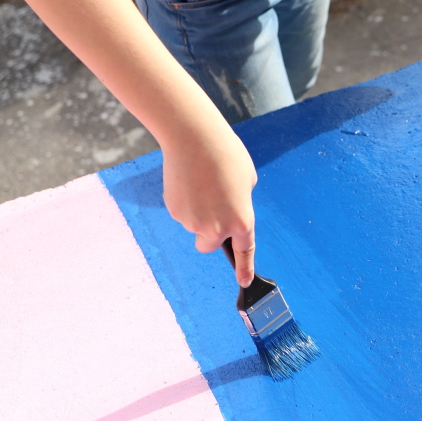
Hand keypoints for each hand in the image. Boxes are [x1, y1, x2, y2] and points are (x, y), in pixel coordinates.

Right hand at [160, 105, 257, 286]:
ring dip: (199, 211)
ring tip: (202, 182)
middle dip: (211, 235)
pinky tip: (189, 180)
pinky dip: (186, 201)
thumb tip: (226, 210)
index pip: (245, 251)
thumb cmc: (226, 154)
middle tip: (212, 208)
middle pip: (210, 245)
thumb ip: (239, 201)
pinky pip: (183, 212)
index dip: (244, 268)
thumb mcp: (246, 179)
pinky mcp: (175, 212)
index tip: (244, 281)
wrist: (193, 139)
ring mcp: (193, 222)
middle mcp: (217, 228)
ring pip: (195, 226)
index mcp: (241, 220)